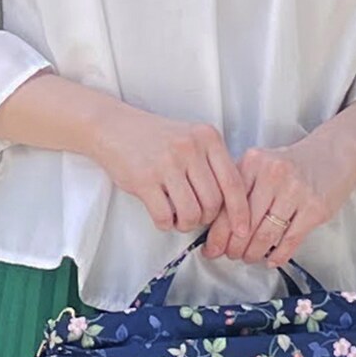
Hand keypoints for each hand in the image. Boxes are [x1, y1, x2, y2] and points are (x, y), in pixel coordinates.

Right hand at [88, 106, 251, 240]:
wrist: (113, 126)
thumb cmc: (156, 138)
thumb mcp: (191, 139)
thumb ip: (212, 163)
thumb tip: (233, 205)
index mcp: (207, 137)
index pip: (233, 182)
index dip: (240, 212)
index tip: (242, 230)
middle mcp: (190, 148)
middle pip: (213, 203)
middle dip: (206, 218)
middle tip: (195, 215)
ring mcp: (166, 163)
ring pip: (191, 213)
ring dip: (186, 223)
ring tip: (178, 217)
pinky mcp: (144, 179)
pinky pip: (164, 216)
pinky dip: (166, 224)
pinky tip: (162, 215)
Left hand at [204, 129, 355, 269]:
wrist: (334, 154)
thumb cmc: (292, 164)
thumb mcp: (262, 164)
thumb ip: (242, 188)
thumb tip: (217, 227)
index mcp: (253, 162)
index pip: (229, 205)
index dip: (218, 233)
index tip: (211, 249)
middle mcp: (272, 174)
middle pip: (246, 222)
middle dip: (235, 246)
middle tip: (231, 256)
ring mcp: (295, 191)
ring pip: (267, 234)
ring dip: (254, 253)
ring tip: (249, 258)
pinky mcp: (315, 207)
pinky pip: (291, 239)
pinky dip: (279, 255)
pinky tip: (271, 261)